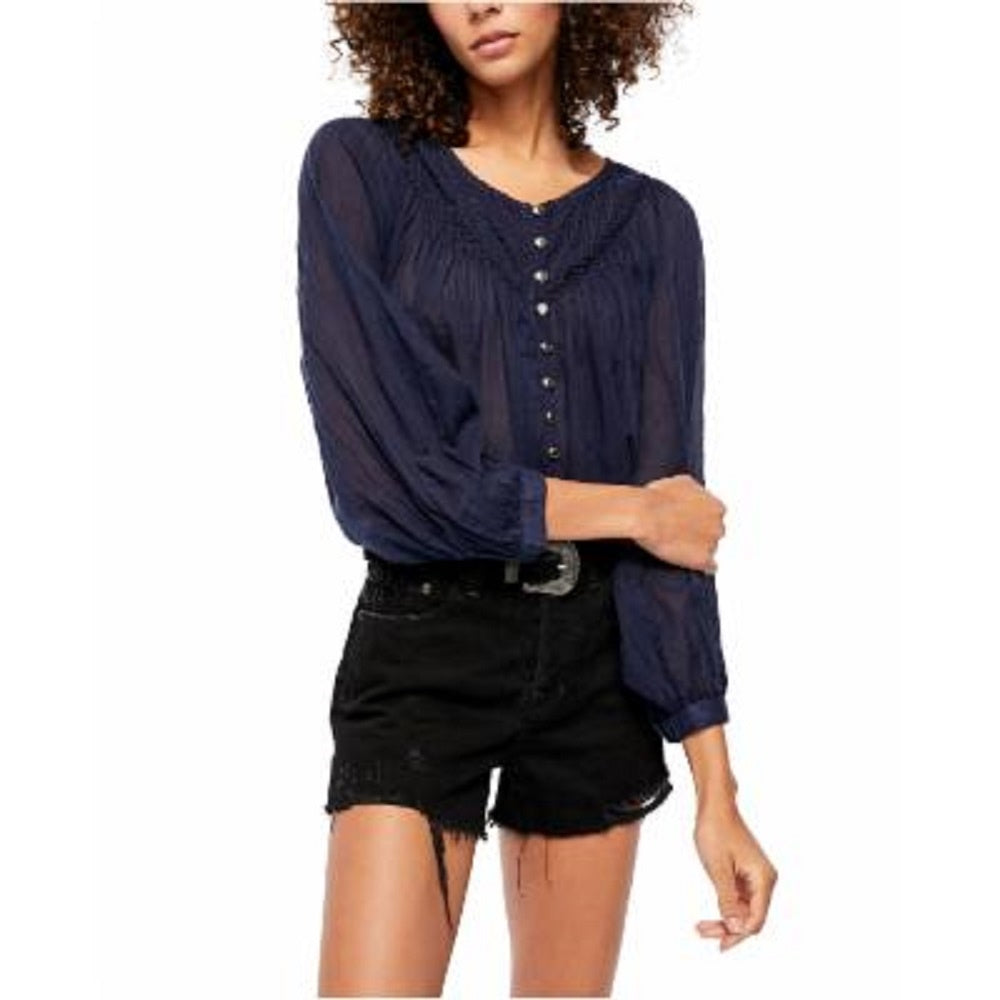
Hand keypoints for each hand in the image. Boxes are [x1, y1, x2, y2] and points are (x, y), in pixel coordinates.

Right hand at [632, 474, 725, 572]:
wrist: (645, 515)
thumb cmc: (658, 497)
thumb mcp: (682, 482)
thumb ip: (697, 490)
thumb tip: (697, 493)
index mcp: (717, 506)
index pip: (717, 515)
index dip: (703, 517)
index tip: (692, 520)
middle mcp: (718, 525)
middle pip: (716, 532)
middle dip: (703, 533)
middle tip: (685, 534)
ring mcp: (712, 544)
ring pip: (712, 549)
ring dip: (701, 549)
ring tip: (684, 548)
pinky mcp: (701, 560)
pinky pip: (710, 567)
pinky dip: (704, 567)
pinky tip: (697, 566)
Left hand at [693, 800, 777, 950]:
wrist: (714, 806)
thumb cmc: (716, 830)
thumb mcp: (718, 868)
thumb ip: (727, 899)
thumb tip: (735, 927)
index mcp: (763, 879)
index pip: (756, 919)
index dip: (738, 934)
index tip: (719, 943)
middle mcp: (764, 880)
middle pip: (751, 918)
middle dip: (729, 929)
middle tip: (702, 932)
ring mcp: (755, 878)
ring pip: (744, 911)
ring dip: (725, 921)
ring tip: (701, 927)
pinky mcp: (745, 875)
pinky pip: (739, 900)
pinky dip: (725, 908)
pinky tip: (710, 915)